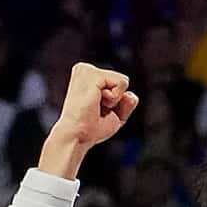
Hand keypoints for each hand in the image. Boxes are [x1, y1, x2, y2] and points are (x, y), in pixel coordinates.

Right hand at [37, 63, 138, 177]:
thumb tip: (130, 94)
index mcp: (87, 78)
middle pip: (122, 81)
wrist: (77, 136)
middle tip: (96, 111)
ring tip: (95, 106)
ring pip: (124, 81)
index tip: (96, 111)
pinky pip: (122, 82)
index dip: (114, 103)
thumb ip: (127, 102)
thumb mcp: (115, 116)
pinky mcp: (93, 74)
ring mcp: (88, 70)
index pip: (117, 84)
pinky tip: (96, 102)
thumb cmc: (89, 130)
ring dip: (115, 100)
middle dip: (116, 101)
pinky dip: (115, 98)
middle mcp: (85, 70)